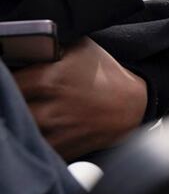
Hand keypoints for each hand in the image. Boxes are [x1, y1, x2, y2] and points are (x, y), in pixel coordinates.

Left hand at [14, 37, 146, 159]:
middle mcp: (49, 109)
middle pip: (8, 109)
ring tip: (26, 111)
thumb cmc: (104, 74)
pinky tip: (36, 129)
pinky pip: (33, 148)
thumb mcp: (79, 48)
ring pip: (18, 129)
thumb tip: (21, 43)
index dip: (4, 82)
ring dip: (18, 121)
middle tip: (16, 97)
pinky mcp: (61, 150)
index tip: (7, 81)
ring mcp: (55, 133)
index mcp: (49, 80)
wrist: (132, 105)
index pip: (6, 82)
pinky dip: (30, 140)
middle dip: (9, 103)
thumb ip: (48, 46)